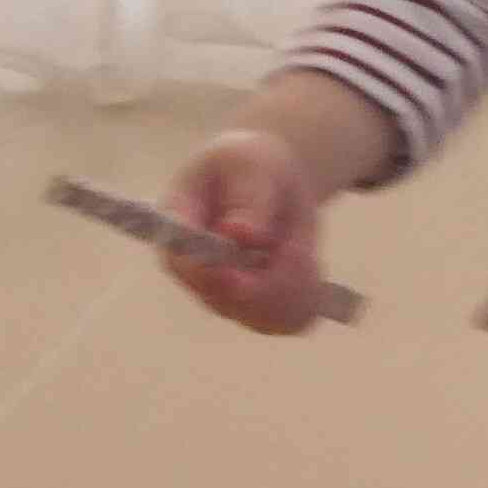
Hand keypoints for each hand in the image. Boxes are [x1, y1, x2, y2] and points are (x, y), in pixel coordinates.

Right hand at [158, 129, 335, 334]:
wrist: (270, 183)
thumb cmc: (250, 166)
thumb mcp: (251, 166)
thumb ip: (248, 199)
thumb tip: (241, 235)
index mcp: (178, 229)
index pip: (183, 264)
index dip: (214, 274)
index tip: (249, 268)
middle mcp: (196, 272)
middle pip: (229, 300)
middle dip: (273, 279)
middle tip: (298, 247)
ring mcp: (225, 295)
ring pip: (264, 317)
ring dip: (295, 286)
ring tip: (302, 248)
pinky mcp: (257, 308)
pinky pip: (288, 321)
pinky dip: (308, 296)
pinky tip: (309, 266)